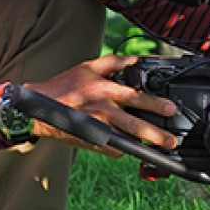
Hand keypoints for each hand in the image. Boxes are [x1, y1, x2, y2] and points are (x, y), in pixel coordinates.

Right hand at [25, 55, 178, 155]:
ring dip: (144, 145)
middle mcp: (103, 111)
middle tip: (171, 140)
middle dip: (156, 133)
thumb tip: (132, 60)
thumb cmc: (62, 86)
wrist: (38, 107)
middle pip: (134, 124)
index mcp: (104, 91)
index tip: (170, 109)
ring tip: (159, 148)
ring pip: (125, 140)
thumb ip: (112, 62)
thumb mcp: (87, 67)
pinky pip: (112, 149)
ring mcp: (97, 129)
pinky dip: (123, 149)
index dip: (155, 103)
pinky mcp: (91, 141)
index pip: (135, 97)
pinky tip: (133, 148)